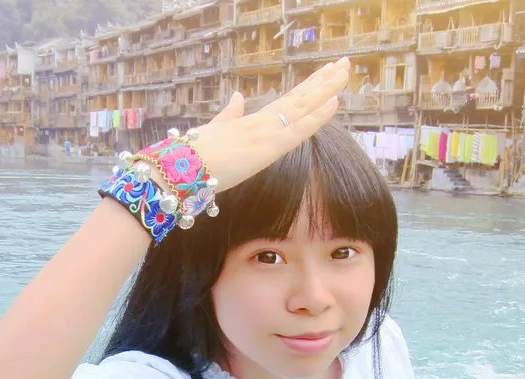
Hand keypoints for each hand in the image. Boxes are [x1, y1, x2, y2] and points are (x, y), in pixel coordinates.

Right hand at [188, 56, 349, 191]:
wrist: (178, 170)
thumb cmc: (192, 157)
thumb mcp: (214, 132)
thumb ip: (229, 115)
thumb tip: (238, 97)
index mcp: (251, 121)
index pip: (287, 101)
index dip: (308, 87)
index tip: (326, 73)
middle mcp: (261, 123)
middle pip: (299, 98)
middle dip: (323, 81)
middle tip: (345, 63)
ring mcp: (264, 133)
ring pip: (302, 107)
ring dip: (326, 89)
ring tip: (345, 70)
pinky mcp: (266, 149)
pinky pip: (298, 131)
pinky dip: (318, 117)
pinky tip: (334, 102)